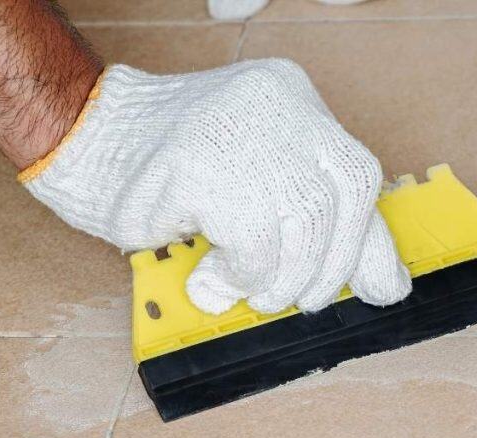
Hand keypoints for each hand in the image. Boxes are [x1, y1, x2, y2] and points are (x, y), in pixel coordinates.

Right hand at [21, 59, 411, 314]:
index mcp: (292, 99)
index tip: (364, 286)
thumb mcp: (262, 188)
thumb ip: (327, 229)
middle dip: (317, 272)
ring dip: (272, 279)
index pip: (358, 174)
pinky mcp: (199, 164)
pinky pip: (249, 243)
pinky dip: (238, 275)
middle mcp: (274, 104)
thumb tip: (390, 287)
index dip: (363, 241)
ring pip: (297, 227)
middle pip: (334, 203)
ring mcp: (235, 130)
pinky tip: (212, 274)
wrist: (86, 143)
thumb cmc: (176, 174)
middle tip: (288, 300)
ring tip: (241, 287)